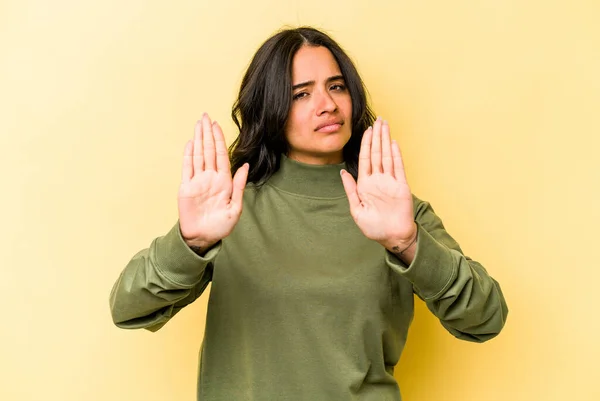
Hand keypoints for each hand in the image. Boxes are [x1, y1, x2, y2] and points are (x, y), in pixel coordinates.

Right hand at [178, 113, 248, 247]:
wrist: (203, 238)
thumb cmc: (220, 226)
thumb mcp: (235, 207)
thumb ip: (239, 185)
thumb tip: (244, 165)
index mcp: (223, 181)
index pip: (221, 155)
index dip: (219, 139)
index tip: (217, 125)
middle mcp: (210, 178)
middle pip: (208, 151)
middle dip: (207, 133)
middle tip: (205, 116)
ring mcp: (197, 181)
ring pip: (197, 155)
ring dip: (198, 139)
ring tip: (198, 124)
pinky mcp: (186, 187)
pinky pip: (187, 168)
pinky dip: (188, 155)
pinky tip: (190, 143)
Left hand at [340, 117, 415, 248]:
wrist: (392, 237)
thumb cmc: (374, 227)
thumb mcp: (356, 210)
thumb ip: (350, 190)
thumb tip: (342, 172)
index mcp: (366, 184)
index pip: (365, 159)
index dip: (366, 144)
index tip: (367, 130)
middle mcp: (378, 180)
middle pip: (377, 153)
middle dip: (377, 136)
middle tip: (379, 120)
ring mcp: (390, 182)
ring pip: (387, 156)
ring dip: (386, 140)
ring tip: (385, 125)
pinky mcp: (401, 186)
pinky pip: (398, 167)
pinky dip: (396, 155)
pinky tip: (393, 143)